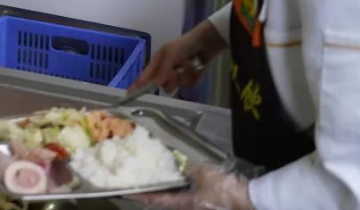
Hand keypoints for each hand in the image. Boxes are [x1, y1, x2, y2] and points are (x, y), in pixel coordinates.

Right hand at [132, 20, 226, 92]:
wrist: (206, 43)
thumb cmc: (184, 45)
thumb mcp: (170, 56)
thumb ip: (162, 71)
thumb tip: (154, 84)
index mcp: (157, 62)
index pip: (145, 76)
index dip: (138, 85)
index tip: (130, 93)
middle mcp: (166, 70)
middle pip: (162, 85)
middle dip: (171, 79)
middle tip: (175, 71)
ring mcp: (178, 75)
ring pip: (176, 86)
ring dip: (184, 76)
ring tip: (189, 65)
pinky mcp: (189, 79)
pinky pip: (188, 85)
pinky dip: (193, 77)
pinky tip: (196, 68)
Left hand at [132, 164, 252, 209]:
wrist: (253, 201)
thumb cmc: (224, 190)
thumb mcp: (204, 174)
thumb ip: (191, 170)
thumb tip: (187, 170)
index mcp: (184, 205)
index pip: (155, 200)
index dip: (138, 195)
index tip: (123, 191)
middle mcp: (190, 209)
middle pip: (168, 201)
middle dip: (156, 192)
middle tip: (142, 180)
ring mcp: (201, 208)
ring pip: (181, 199)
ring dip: (172, 189)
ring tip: (163, 176)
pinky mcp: (212, 205)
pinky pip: (193, 196)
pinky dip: (187, 187)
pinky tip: (187, 177)